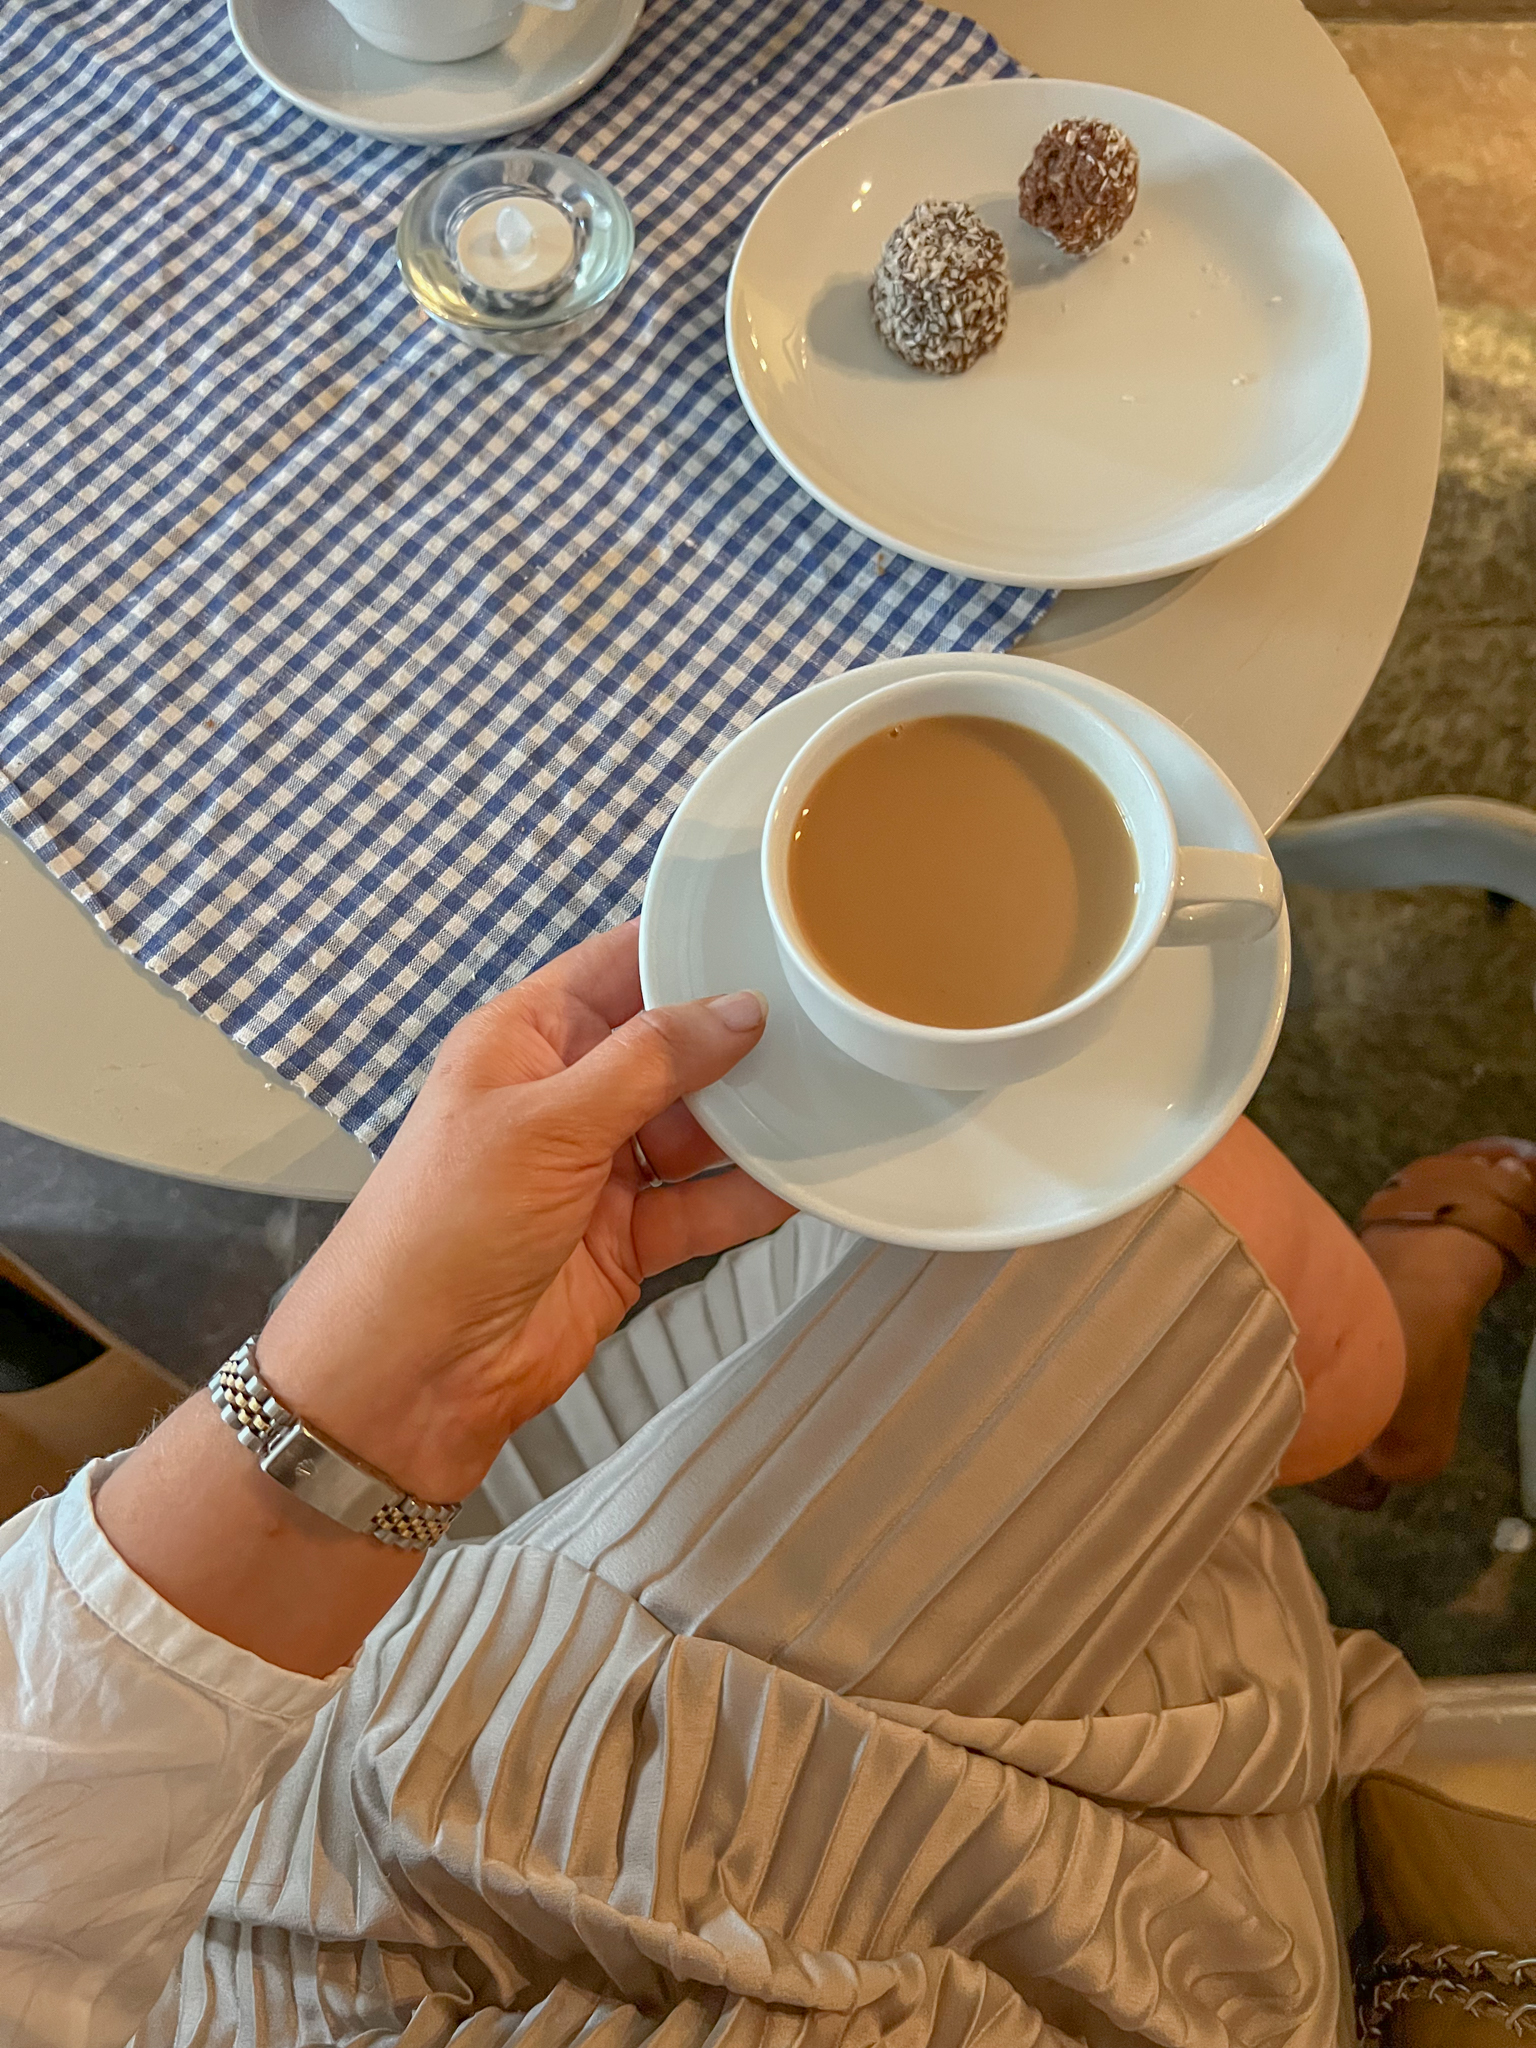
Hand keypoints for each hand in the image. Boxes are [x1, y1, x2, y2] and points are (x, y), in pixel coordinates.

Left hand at [256, 922, 792, 1502]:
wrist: (412, 1374)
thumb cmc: (440, 1230)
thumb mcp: (544, 1125)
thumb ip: (647, 1063)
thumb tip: (735, 1009)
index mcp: (525, 1040)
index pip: (617, 966)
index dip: (686, 947)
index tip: (767, 933)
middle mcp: (564, 1095)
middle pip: (671, 1048)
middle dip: (739, 1040)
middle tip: (825, 1021)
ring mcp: (598, 1169)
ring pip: (697, 1129)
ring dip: (754, 1122)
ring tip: (834, 1095)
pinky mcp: (626, 1238)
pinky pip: (702, 1205)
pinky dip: (748, 1196)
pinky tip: (802, 1180)